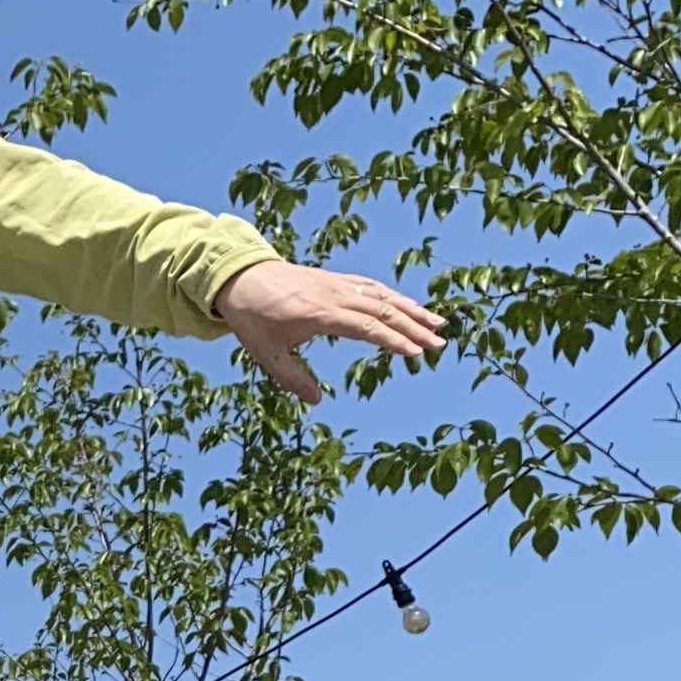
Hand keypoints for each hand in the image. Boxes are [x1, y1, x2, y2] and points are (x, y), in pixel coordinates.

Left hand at [212, 259, 447, 402]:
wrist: (241, 278)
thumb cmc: (253, 320)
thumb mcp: (268, 355)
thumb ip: (293, 379)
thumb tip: (317, 401)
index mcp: (321, 315)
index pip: (369, 328)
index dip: (395, 341)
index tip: (416, 353)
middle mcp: (336, 296)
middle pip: (385, 311)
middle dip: (415, 328)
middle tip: (439, 344)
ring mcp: (338, 284)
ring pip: (383, 295)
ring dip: (412, 309)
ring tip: (437, 323)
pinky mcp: (337, 279)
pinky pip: (371, 287)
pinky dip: (394, 296)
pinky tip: (408, 307)